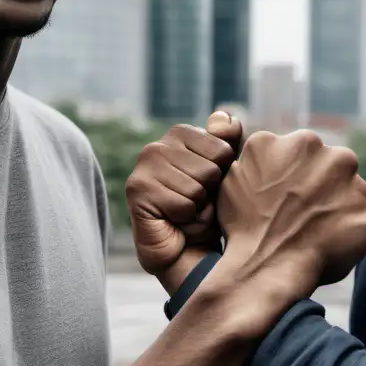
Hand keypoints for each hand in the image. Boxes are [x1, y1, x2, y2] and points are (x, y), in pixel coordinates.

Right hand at [126, 111, 242, 282]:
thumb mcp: (225, 174)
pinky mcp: (136, 190)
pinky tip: (173, 220)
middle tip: (196, 203)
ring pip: (196, 188)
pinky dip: (184, 219)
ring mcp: (143, 167)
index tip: (209, 187)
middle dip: (210, 193)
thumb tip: (227, 117)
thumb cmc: (205, 209)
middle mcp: (157, 146)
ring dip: (197, 208)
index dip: (223, 175)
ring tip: (185, 212)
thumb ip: (228, 143)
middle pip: (210, 169)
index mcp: (180, 135)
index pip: (223, 149)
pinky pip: (182, 204)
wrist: (183, 248)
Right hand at [217, 129, 365, 294]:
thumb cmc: (246, 224)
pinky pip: (361, 220)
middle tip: (300, 213)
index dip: (294, 175)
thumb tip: (271, 150)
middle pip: (334, 167)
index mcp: (303, 142)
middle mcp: (335, 156)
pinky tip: (326, 243)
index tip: (284, 196)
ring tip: (312, 231)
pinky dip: (349, 231)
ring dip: (337, 206)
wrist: (265, 267)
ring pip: (351, 191)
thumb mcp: (237, 172)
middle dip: (322, 185)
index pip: (306, 154)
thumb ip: (262, 154)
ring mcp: (356, 186)